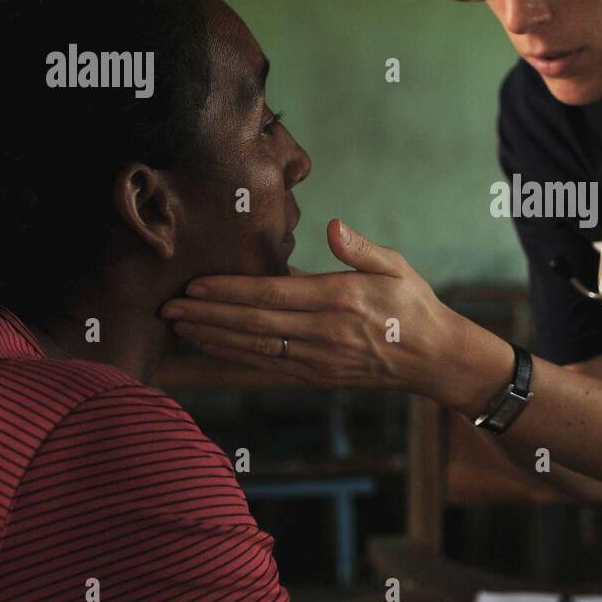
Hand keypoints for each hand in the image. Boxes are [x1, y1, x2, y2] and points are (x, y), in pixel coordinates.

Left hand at [160, 219, 473, 402]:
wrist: (434, 358)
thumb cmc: (413, 305)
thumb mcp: (397, 266)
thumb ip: (360, 248)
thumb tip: (333, 225)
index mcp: (340, 299)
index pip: (273, 294)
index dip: (230, 290)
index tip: (195, 284)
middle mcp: (325, 333)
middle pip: (254, 323)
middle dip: (208, 314)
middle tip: (167, 307)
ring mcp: (319, 359)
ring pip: (255, 348)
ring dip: (214, 337)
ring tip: (179, 326)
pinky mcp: (318, 375)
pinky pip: (268, 365)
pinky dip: (236, 356)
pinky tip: (212, 346)